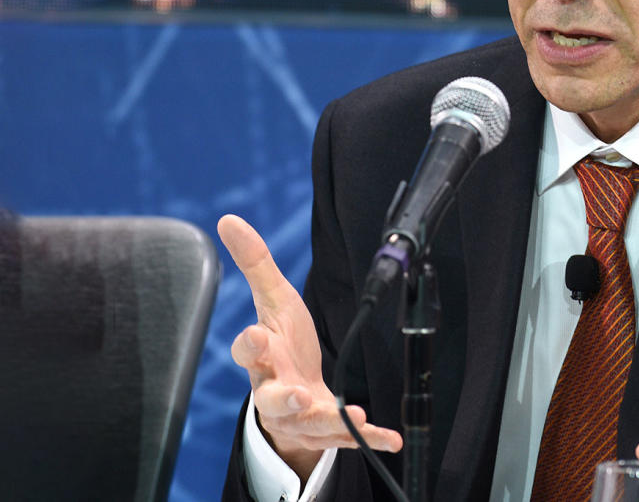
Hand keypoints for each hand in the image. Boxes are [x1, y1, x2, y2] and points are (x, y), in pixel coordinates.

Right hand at [218, 214, 401, 481]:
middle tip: (299, 396)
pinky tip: (392, 437)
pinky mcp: (324, 429)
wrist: (294, 392)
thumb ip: (255, 263)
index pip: (245, 351)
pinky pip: (345, 438)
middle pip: (270, 398)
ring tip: (354, 417)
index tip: (255, 336)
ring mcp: (298, 414)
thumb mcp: (273, 300)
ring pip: (308, 422)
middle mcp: (274, 388)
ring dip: (330, 421)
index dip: (248, 345)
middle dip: (283, 398)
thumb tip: (228, 218)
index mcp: (262, 356)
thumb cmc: (282, 342)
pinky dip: (370, 438)